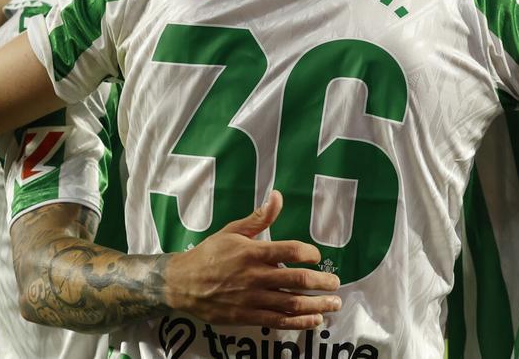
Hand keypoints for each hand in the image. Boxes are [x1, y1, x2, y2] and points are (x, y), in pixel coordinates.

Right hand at [164, 190, 341, 328]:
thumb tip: (277, 196)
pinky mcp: (247, 316)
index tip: (317, 256)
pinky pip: (278, 320)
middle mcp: (254, 276)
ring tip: (334, 304)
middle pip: (296, 280)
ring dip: (317, 305)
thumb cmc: (210, 254)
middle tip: (336, 283)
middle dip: (321, 282)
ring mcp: (251, 299)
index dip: (309, 254)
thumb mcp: (232, 231)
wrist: (182, 284)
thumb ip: (259, 218)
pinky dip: (299, 322)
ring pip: (291, 304)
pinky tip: (315, 320)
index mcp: (252, 252)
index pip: (289, 251)